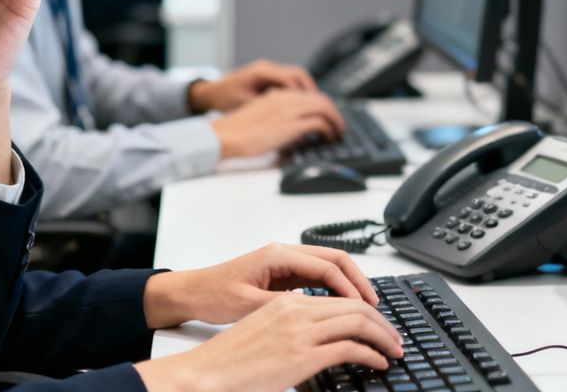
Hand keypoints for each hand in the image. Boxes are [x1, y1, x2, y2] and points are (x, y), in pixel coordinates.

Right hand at [135, 293, 402, 391]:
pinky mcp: (303, 355)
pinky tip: (379, 362)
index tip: (378, 323)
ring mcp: (301, 332)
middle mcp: (296, 310)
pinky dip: (372, 353)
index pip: (339, 296)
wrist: (208, 373)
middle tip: (395, 337)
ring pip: (359, 322)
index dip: (365, 309)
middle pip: (355, 305)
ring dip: (383, 336)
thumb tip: (317, 341)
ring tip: (394, 349)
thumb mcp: (264, 331)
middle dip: (382, 321)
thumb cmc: (230, 359)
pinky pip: (350, 347)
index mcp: (287, 302)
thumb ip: (292, 328)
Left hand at [142, 243, 377, 327]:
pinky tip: (340, 307)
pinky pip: (316, 277)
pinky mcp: (282, 273)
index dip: (350, 287)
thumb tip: (313, 313)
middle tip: (374, 305)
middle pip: (334, 259)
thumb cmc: (213, 294)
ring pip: (328, 267)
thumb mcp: (247, 306)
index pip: (327, 266)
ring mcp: (284, 262)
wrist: (192, 292)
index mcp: (277, 255)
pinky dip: (333, 289)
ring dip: (347, 285)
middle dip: (358, 281)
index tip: (365, 306)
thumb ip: (281, 308)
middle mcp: (284, 253)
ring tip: (364, 308)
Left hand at [189, 59, 317, 112]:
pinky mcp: (267, 79)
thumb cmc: (223, 98)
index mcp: (262, 72)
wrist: (209, 94)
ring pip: (296, 79)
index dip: (307, 94)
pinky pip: (288, 83)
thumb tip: (288, 115)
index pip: (293, 78)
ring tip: (315, 111)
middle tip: (323, 110)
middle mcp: (266, 68)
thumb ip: (268, 108)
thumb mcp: (245, 105)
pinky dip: (297, 94)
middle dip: (313, 93)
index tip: (315, 108)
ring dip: (307, 94)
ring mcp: (267, 72)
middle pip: (299, 75)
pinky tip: (301, 108)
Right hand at [210, 89, 344, 158]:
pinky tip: (329, 137)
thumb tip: (290, 127)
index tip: (327, 116)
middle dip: (334, 111)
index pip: (308, 95)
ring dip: (335, 119)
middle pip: (320, 98)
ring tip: (338, 131)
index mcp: (278, 95)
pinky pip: (320, 122)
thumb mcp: (260, 115)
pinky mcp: (292, 125)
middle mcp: (286, 99)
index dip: (322, 105)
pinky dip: (329, 129)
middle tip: (338, 124)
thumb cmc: (237, 131)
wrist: (227, 135)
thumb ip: (276, 115)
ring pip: (324, 107)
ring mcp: (290, 110)